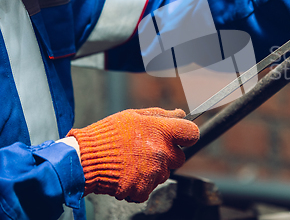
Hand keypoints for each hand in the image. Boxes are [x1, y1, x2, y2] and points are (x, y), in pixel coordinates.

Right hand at [67, 108, 198, 202]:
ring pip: (164, 174)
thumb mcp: (134, 115)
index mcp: (161, 131)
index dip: (187, 135)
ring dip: (153, 170)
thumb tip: (181, 113)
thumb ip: (161, 114)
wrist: (83, 159)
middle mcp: (161, 152)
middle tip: (146, 151)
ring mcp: (153, 172)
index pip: (192, 133)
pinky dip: (140, 185)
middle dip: (167, 155)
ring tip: (132, 162)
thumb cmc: (107, 135)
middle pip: (179, 157)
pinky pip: (149, 189)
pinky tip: (127, 174)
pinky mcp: (143, 188)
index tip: (180, 137)